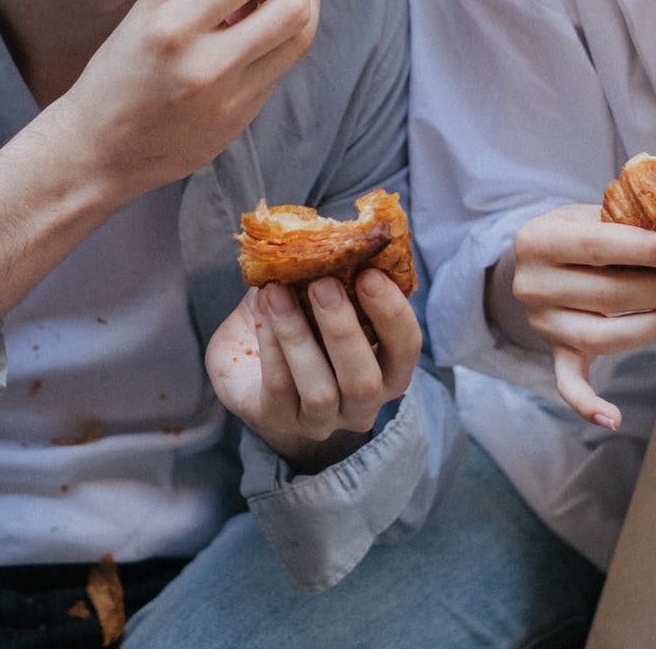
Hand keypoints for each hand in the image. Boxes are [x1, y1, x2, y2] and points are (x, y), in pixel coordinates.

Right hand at [58, 0, 318, 197]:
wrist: (100, 152)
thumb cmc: (114, 78)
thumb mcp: (144, 19)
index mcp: (174, 30)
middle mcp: (210, 65)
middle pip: (291, 12)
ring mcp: (232, 98)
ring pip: (297, 43)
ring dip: (306, 6)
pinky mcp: (242, 120)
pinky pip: (277, 69)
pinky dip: (282, 40)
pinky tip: (272, 26)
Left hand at [205, 270, 420, 472]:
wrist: (249, 366)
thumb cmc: (302, 325)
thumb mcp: (322, 300)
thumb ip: (337, 276)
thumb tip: (336, 236)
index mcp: (387, 369)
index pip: (406, 348)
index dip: (392, 313)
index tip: (369, 273)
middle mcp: (362, 404)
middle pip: (365, 380)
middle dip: (343, 329)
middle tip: (321, 283)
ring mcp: (321, 420)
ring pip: (320, 391)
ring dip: (298, 336)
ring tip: (276, 292)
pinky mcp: (279, 420)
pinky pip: (279, 389)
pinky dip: (271, 347)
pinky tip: (263, 310)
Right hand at [508, 203, 655, 430]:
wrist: (537, 262)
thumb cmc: (577, 232)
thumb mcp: (589, 213)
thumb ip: (628, 221)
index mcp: (538, 241)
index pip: (597, 246)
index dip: (645, 250)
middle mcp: (532, 285)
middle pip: (609, 295)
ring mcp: (543, 323)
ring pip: (604, 336)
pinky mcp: (554, 351)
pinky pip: (569, 383)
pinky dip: (588, 404)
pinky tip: (614, 419)